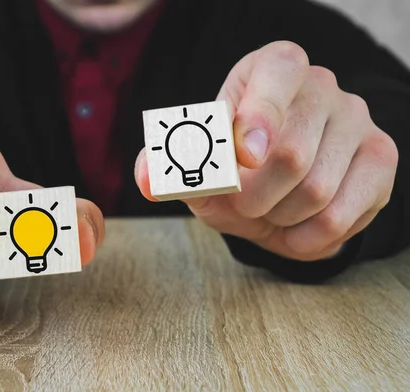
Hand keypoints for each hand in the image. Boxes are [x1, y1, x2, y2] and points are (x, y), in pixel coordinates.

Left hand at [135, 41, 397, 260]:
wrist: (281, 186)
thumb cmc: (235, 167)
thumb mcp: (198, 162)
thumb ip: (167, 166)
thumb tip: (147, 181)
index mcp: (272, 68)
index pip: (276, 73)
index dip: (259, 115)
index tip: (245, 156)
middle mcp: (321, 86)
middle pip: (289, 154)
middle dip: (251, 197)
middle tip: (239, 205)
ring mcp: (357, 119)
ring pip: (316, 190)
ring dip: (276, 218)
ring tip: (267, 212)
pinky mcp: (380, 158)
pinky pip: (341, 216)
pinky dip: (306, 238)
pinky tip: (293, 228)